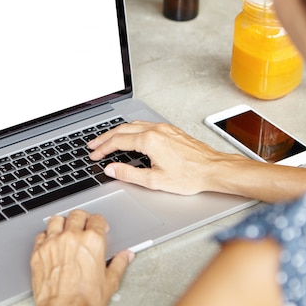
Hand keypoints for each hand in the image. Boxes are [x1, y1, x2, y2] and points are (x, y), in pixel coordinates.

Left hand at [30, 209, 133, 305]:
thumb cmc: (85, 300)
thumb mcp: (109, 282)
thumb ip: (119, 264)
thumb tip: (125, 256)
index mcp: (92, 241)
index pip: (97, 219)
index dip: (99, 222)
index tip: (99, 226)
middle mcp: (71, 237)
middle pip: (76, 215)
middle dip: (82, 218)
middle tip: (84, 225)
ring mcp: (53, 243)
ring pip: (56, 220)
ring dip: (63, 223)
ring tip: (66, 230)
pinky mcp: (38, 252)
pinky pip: (41, 235)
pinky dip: (47, 236)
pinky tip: (51, 242)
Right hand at [88, 121, 242, 194]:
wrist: (213, 169)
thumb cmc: (189, 176)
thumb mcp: (154, 181)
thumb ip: (129, 174)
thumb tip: (111, 169)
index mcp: (149, 141)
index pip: (117, 142)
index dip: (103, 149)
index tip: (94, 155)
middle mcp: (155, 130)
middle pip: (122, 129)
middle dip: (104, 138)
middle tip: (93, 145)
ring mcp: (163, 128)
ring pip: (133, 125)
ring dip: (116, 132)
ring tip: (106, 140)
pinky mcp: (170, 130)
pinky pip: (144, 125)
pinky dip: (130, 129)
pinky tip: (129, 136)